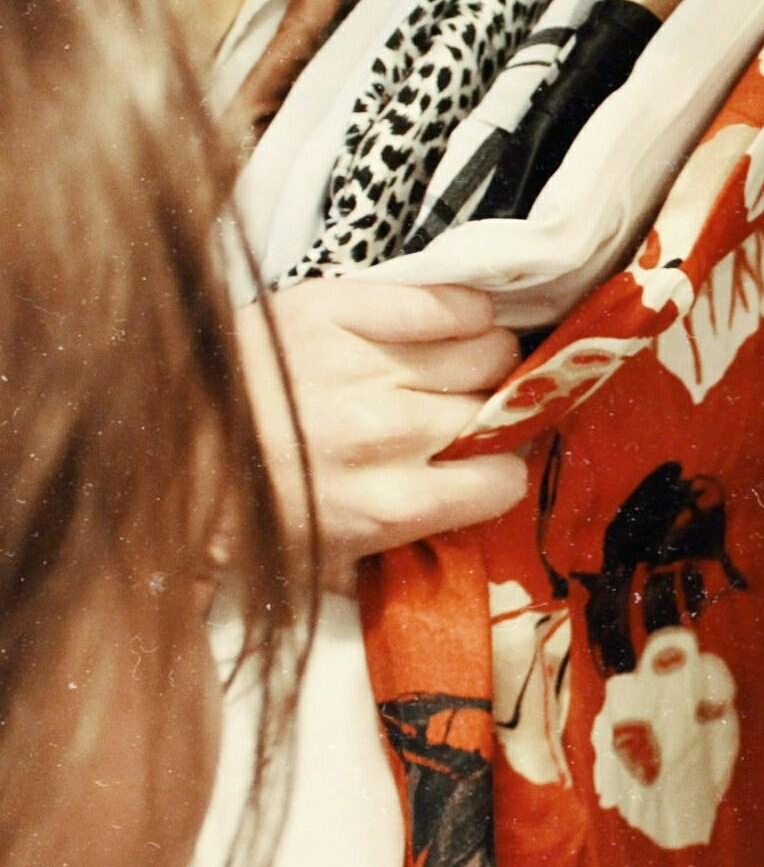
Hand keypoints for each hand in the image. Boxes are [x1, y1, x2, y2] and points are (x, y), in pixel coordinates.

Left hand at [237, 281, 527, 586]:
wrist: (157, 442)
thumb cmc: (247, 508)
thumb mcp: (323, 563)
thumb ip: (398, 558)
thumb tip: (465, 544)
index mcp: (388, 504)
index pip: (503, 481)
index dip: (497, 473)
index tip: (481, 466)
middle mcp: (387, 433)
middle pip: (500, 410)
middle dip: (492, 414)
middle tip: (465, 414)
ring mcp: (365, 365)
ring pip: (488, 350)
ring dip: (485, 360)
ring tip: (457, 366)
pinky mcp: (340, 309)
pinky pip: (445, 302)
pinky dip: (463, 310)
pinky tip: (452, 323)